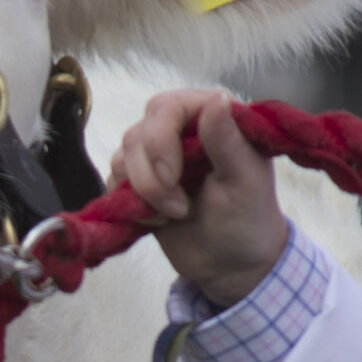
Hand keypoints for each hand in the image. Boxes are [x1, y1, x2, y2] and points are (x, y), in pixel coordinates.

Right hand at [111, 88, 286, 308]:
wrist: (229, 263)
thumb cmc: (247, 220)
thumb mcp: (245, 182)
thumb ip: (227, 140)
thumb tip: (216, 98)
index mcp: (213, 118)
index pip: (168, 107)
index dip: (160, 140)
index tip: (172, 178)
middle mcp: (182, 129)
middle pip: (139, 133)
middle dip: (150, 175)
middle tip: (179, 208)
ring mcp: (158, 154)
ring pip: (123, 157)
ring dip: (144, 192)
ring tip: (177, 214)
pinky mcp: (139, 180)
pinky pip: (114, 180)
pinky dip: (131, 202)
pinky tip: (159, 218)